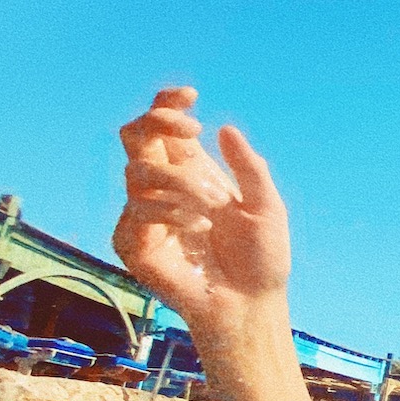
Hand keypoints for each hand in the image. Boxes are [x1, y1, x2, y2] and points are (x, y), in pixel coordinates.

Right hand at [112, 88, 289, 342]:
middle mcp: (163, 188)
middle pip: (135, 136)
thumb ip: (248, 167)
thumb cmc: (261, 259)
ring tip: (212, 209)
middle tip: (191, 134)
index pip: (164, 128)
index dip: (167, 105)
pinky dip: (170, 214)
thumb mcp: (267, 207)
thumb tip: (224, 128)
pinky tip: (198, 230)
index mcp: (192, 172)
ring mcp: (144, 215)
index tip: (190, 96)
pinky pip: (136, 212)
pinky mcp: (133, 244)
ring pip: (138, 171)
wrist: (250, 304)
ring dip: (181, 183)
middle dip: (158, 123)